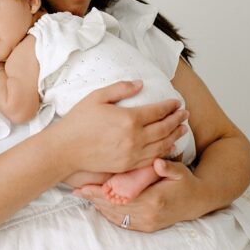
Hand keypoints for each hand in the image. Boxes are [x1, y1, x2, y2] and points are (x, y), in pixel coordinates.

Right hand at [51, 81, 188, 175]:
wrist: (64, 150)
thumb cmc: (78, 121)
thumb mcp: (98, 97)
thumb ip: (121, 89)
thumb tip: (140, 84)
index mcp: (129, 118)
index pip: (158, 111)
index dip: (170, 106)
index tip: (177, 102)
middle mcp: (135, 138)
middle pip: (164, 128)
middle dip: (177, 119)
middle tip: (185, 114)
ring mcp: (132, 154)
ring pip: (162, 145)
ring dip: (175, 135)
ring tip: (183, 129)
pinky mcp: (127, 166)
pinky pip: (152, 159)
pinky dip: (164, 152)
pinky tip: (169, 147)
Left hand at [74, 159, 205, 232]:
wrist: (197, 202)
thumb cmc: (187, 182)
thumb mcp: (180, 171)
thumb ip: (168, 167)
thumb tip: (158, 162)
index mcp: (155, 200)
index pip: (120, 198)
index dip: (100, 193)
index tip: (84, 187)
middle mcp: (149, 215)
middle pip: (114, 208)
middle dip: (94, 200)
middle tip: (77, 191)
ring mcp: (148, 223)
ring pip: (117, 217)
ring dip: (99, 208)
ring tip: (84, 197)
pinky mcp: (147, 227)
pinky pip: (124, 223)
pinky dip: (110, 215)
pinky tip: (100, 207)